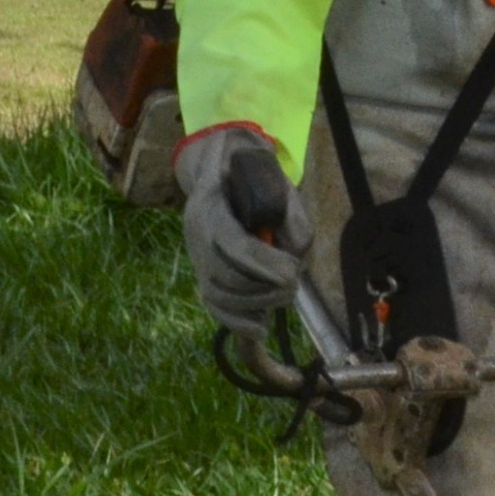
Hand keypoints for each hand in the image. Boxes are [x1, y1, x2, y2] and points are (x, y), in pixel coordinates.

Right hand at [175, 124, 311, 340]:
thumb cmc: (254, 175)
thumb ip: (291, 215)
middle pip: (224, 276)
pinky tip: (260, 327)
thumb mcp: (277, 182)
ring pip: (218, 295)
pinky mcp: (204, 274)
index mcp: (211, 204)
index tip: (292, 272)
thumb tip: (297, 251)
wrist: (220, 168)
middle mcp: (197, 233)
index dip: (263, 264)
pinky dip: (237, 323)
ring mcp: (197, 256)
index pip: (232, 244)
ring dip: (257, 304)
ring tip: (284, 294)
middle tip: (293, 282)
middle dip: (264, 288)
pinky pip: (214, 307)